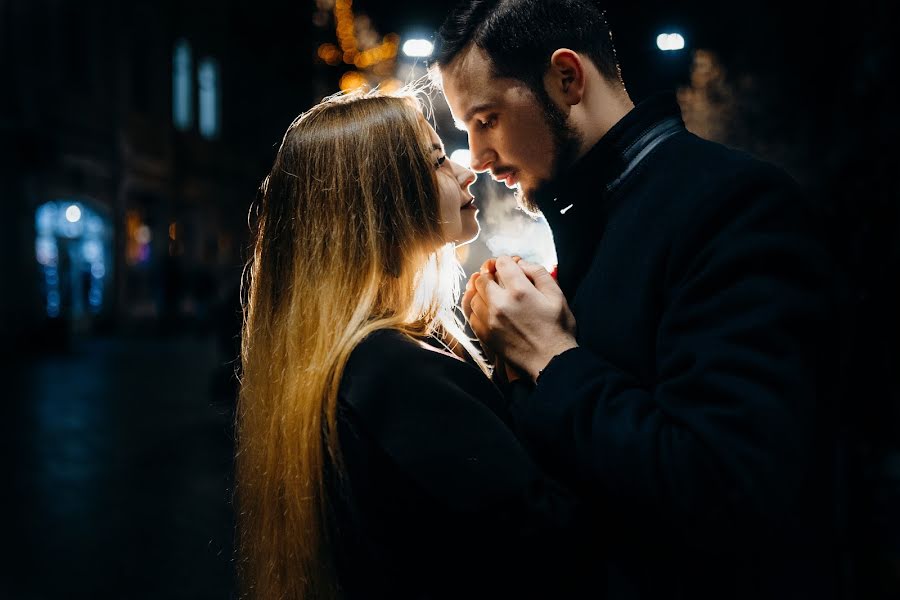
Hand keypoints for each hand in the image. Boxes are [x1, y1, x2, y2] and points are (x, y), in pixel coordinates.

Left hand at [468, 255, 577, 381]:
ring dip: (481, 290)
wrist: (551, 362)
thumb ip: (538, 273)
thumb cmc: (557, 329)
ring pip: (473, 295)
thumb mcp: (557, 295)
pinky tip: (484, 307)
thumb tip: (520, 264)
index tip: (511, 267)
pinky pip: (470, 314)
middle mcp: (500, 303)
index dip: (506, 261)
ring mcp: (489, 320)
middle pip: (483, 277)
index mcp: (519, 290)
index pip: (501, 263)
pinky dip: (475, 307)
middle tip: (499, 277)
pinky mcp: (485, 334)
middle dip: (490, 273)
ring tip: (492, 292)